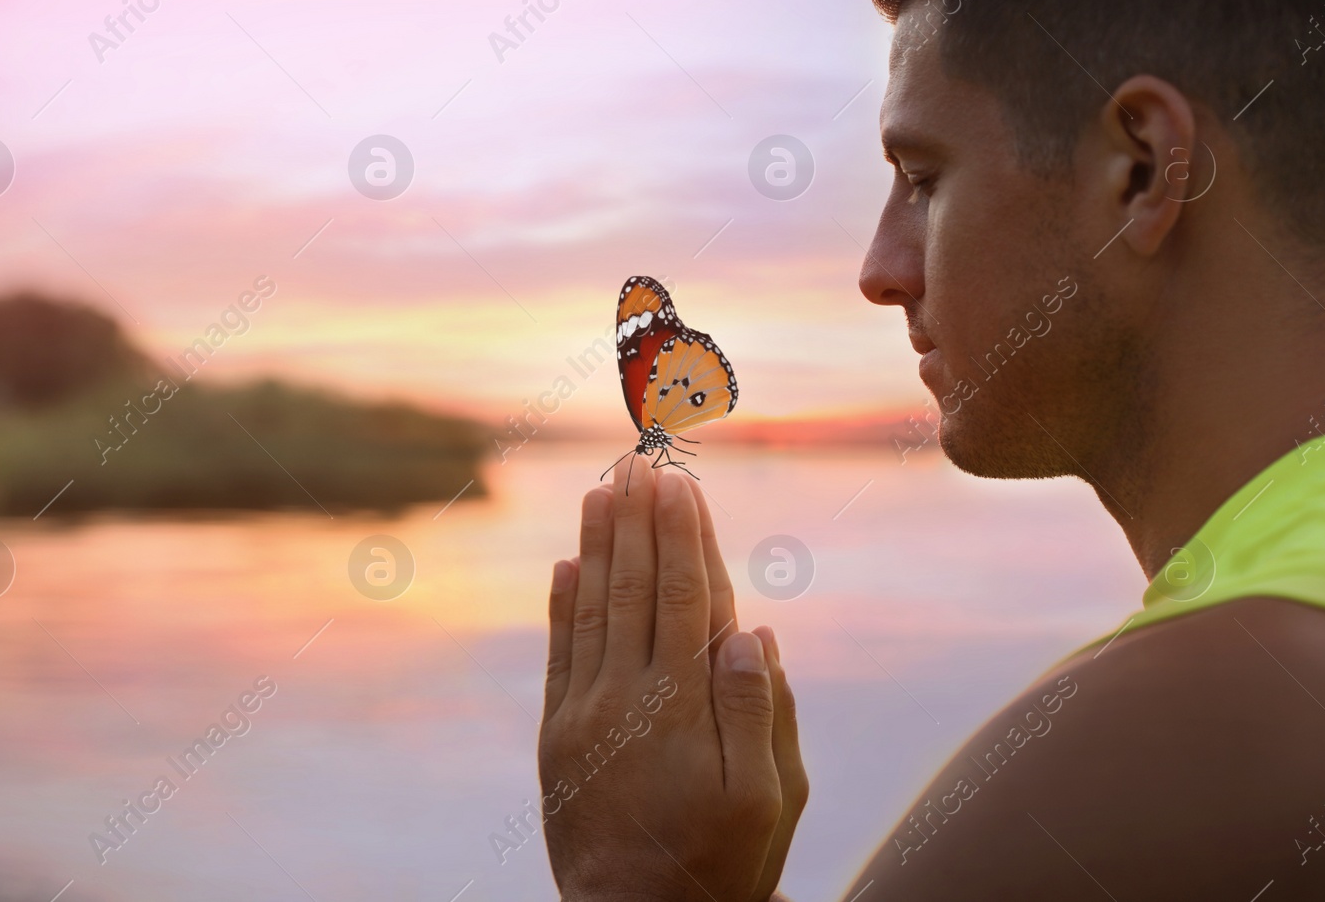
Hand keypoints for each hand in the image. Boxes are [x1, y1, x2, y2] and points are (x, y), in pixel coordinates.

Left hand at [539, 455, 807, 900]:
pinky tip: (565, 565)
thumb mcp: (767, 798)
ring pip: (592, 609)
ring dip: (598, 545)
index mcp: (683, 705)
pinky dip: (561, 605)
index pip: (685, 596)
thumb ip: (760, 711)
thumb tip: (748, 630)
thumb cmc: (720, 862)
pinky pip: (558, 654)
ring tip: (601, 490)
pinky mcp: (558, 737)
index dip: (682, 535)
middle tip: (639, 462)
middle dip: (639, 521)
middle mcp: (628, 697)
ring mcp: (585, 714)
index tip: (680, 483)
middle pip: (636, 588)